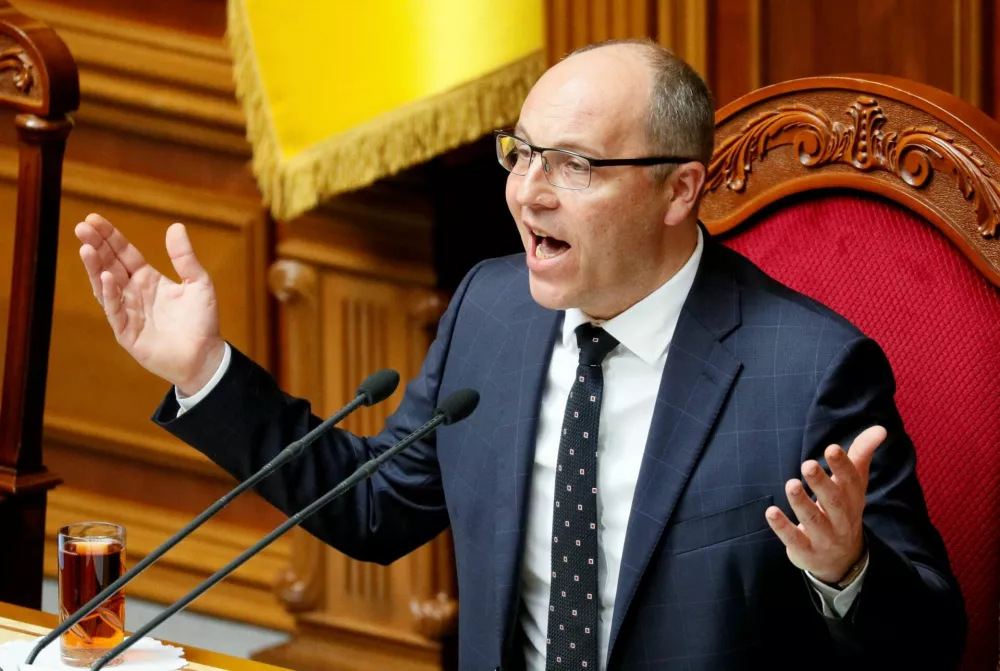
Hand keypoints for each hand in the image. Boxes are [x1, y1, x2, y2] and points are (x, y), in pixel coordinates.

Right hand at [75, 213, 225, 395]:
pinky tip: (106, 277)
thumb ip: (184, 258)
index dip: (110, 237)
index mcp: (149, 279)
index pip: (124, 253)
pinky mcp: (127, 332)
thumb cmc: (203, 321)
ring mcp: (128, 312)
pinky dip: (110, 294)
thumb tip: (175, 226)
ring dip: (95, 268)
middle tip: (82, 227)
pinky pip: (115, 310)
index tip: (94, 219)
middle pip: (110, 264)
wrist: (206, 356)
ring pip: (105, 286)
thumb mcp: (199, 283)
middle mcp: (134, 293)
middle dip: (96, 246)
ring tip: (86, 248)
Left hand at [765, 425, 885, 583]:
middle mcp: (842, 519)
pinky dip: (782, 527)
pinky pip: (794, 539)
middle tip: (807, 464)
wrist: (842, 561)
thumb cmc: (844, 510)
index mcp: (853, 500)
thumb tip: (880, 428)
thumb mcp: (854, 485)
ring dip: (801, 502)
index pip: (852, 482)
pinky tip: (770, 512)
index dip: (843, 466)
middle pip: (834, 501)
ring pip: (813, 520)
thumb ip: (861, 455)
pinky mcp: (806, 551)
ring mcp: (825, 537)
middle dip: (821, 483)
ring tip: (790, 484)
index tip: (831, 448)